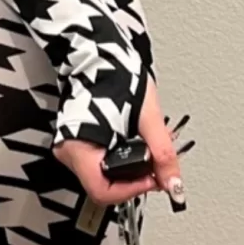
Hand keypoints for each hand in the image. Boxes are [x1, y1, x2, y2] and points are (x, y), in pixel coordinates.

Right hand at [53, 77, 185, 207]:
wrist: (98, 53)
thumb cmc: (116, 74)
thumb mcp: (148, 116)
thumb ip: (162, 153)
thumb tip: (174, 182)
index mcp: (79, 147)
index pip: (103, 191)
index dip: (133, 189)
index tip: (153, 179)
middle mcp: (69, 151)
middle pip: (104, 186)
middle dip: (135, 180)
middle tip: (155, 166)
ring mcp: (71, 147)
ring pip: (104, 177)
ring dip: (130, 170)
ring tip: (146, 149)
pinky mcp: (78, 141)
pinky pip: (100, 163)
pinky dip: (121, 160)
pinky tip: (133, 144)